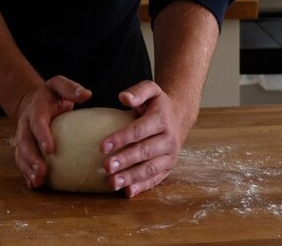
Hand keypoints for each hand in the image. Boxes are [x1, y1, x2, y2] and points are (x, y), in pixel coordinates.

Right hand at [12, 75, 91, 188]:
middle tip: (42, 172)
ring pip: (21, 155)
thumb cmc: (50, 95)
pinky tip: (34, 184)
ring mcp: (23, 138)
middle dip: (32, 159)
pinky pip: (21, 162)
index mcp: (36, 110)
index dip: (42, 136)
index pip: (37, 123)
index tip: (50, 149)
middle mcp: (26, 126)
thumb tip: (87, 94)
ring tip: (38, 182)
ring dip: (27, 169)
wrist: (31, 101)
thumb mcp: (59, 85)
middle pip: (25, 143)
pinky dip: (26, 173)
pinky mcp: (23, 148)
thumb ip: (71, 88)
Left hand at [100, 80, 196, 197]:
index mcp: (162, 119)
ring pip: (150, 168)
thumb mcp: (151, 89)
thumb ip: (138, 91)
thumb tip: (123, 97)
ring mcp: (170, 155)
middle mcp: (169, 139)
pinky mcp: (169, 168)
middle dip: (125, 160)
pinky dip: (142, 186)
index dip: (121, 138)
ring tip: (113, 182)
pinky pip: (156, 179)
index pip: (139, 130)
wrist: (179, 116)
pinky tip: (128, 192)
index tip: (102, 146)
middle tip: (106, 166)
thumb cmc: (157, 104)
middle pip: (144, 151)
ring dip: (131, 177)